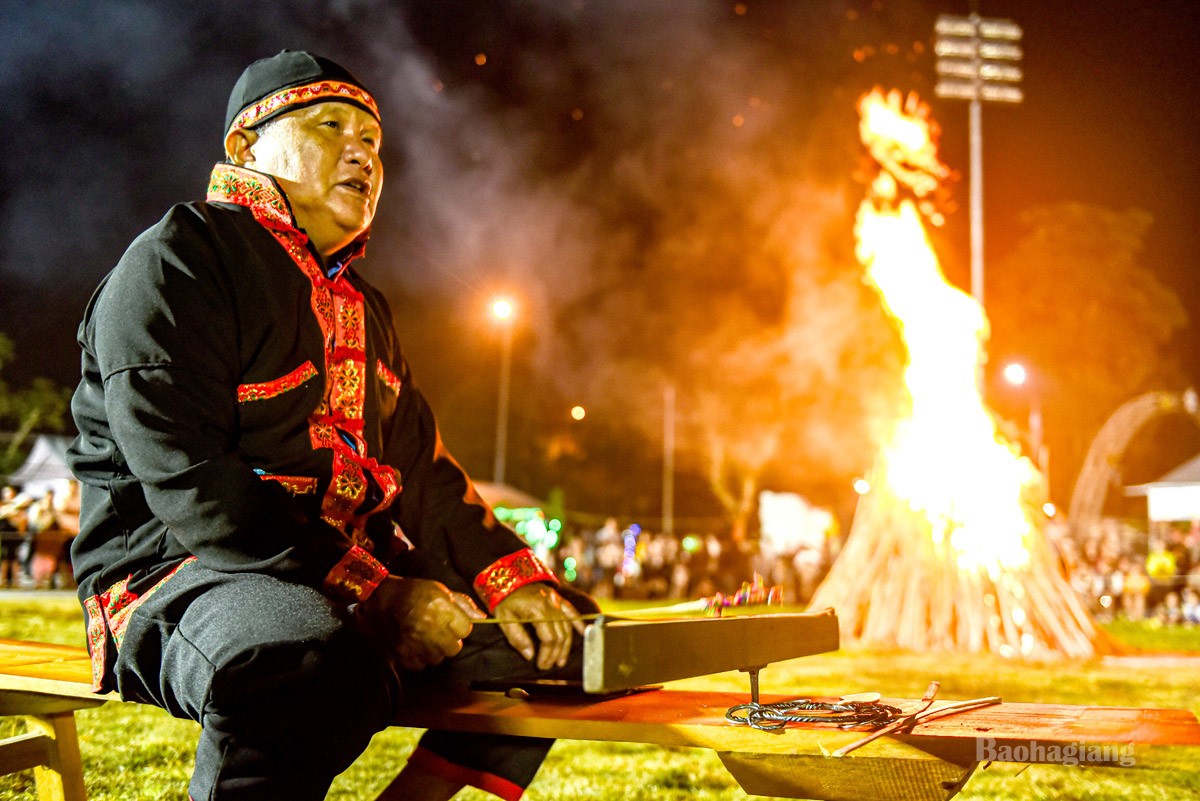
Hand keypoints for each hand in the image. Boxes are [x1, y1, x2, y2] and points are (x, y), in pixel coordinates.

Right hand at [357, 576, 484, 670]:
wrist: (380, 598)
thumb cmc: (412, 591)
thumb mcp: (439, 590)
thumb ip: (462, 604)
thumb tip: (483, 617)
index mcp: (443, 610)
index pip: (466, 630)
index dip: (460, 626)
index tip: (452, 621)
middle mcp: (432, 629)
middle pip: (454, 648)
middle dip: (449, 640)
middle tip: (438, 630)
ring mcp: (417, 644)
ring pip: (439, 658)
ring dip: (435, 650)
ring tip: (424, 636)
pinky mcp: (404, 654)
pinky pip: (422, 665)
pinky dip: (419, 657)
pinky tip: (414, 644)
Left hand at [492, 584, 585, 669]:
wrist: (507, 576)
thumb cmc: (503, 599)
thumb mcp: (504, 619)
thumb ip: (517, 638)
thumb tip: (530, 655)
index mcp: (537, 610)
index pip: (548, 639)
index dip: (546, 655)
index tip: (540, 665)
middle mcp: (551, 605)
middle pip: (560, 635)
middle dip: (555, 653)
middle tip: (548, 666)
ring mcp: (556, 600)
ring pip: (568, 626)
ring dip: (566, 645)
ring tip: (561, 660)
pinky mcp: (558, 597)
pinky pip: (572, 611)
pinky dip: (579, 623)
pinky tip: (584, 634)